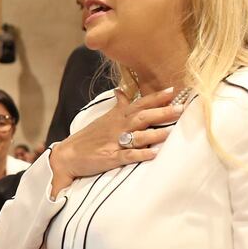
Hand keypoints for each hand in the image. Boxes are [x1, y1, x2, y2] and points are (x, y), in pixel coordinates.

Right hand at [49, 88, 182, 193]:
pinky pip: (127, 155)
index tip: (173, 90)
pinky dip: (140, 154)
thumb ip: (118, 106)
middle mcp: (117, 128)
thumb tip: (122, 91)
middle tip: (180, 108)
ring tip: (170, 132)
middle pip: (141, 117)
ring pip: (136, 136)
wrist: (67, 155)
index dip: (156, 97)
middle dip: (161, 113)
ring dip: (154, 134)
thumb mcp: (103, 119)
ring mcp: (113, 143)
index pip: (139, 104)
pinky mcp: (110, 158)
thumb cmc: (88, 138)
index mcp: (117, 117)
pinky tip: (153, 154)